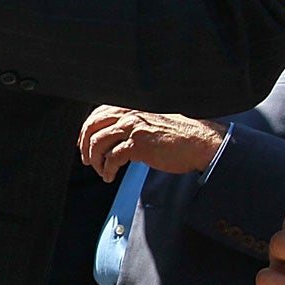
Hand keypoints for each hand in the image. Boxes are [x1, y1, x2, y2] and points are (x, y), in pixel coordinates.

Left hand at [79, 106, 226, 181]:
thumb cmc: (180, 136)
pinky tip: (110, 177)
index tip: (84, 143)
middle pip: (93, 126)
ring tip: (102, 171)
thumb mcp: (152, 122)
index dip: (87, 130)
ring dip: (95, 160)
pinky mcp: (138, 145)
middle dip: (84, 145)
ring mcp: (133, 129)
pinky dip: (107, 170)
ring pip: (98, 143)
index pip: (98, 113)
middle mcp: (130, 114)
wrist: (199, 143)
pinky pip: (112, 159)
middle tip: (87, 160)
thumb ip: (133, 125)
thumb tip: (114, 138)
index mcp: (132, 107)